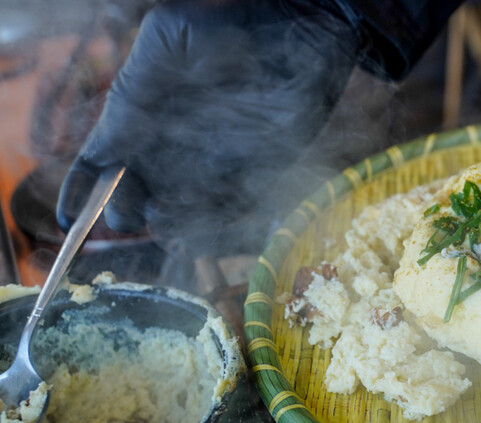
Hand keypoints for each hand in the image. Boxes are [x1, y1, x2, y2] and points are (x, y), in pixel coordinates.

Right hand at [57, 0, 358, 251]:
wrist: (293, 31)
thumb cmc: (227, 25)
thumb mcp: (167, 37)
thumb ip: (134, 84)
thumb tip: (108, 142)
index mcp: (143, 113)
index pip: (104, 160)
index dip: (82, 192)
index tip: (71, 220)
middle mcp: (173, 144)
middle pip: (136, 192)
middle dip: (123, 209)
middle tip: (124, 214)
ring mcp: (212, 161)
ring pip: (178, 206)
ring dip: (164, 220)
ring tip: (159, 217)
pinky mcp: (253, 172)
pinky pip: (228, 206)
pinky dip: (209, 220)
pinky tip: (193, 222)